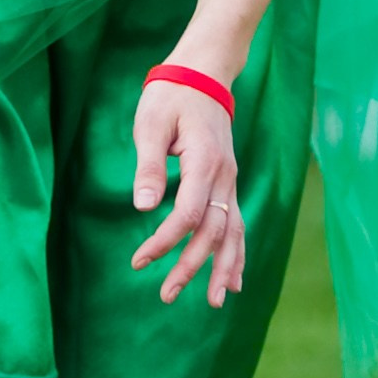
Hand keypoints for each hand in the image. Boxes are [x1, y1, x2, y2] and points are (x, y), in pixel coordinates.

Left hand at [128, 72, 243, 310]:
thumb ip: (149, 166)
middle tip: (167, 294)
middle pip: (213, 230)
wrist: (203, 74)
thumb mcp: (151, 123)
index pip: (188, 214)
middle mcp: (225, 175)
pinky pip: (237, 223)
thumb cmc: (170, 96)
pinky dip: (237, 253)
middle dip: (192, 266)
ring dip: (224, 267)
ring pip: (234, 232)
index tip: (139, 259)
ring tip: (216, 302)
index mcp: (204, 161)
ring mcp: (230, 180)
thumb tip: (143, 206)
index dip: (165, 241)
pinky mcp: (228, 183)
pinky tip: (234, 280)